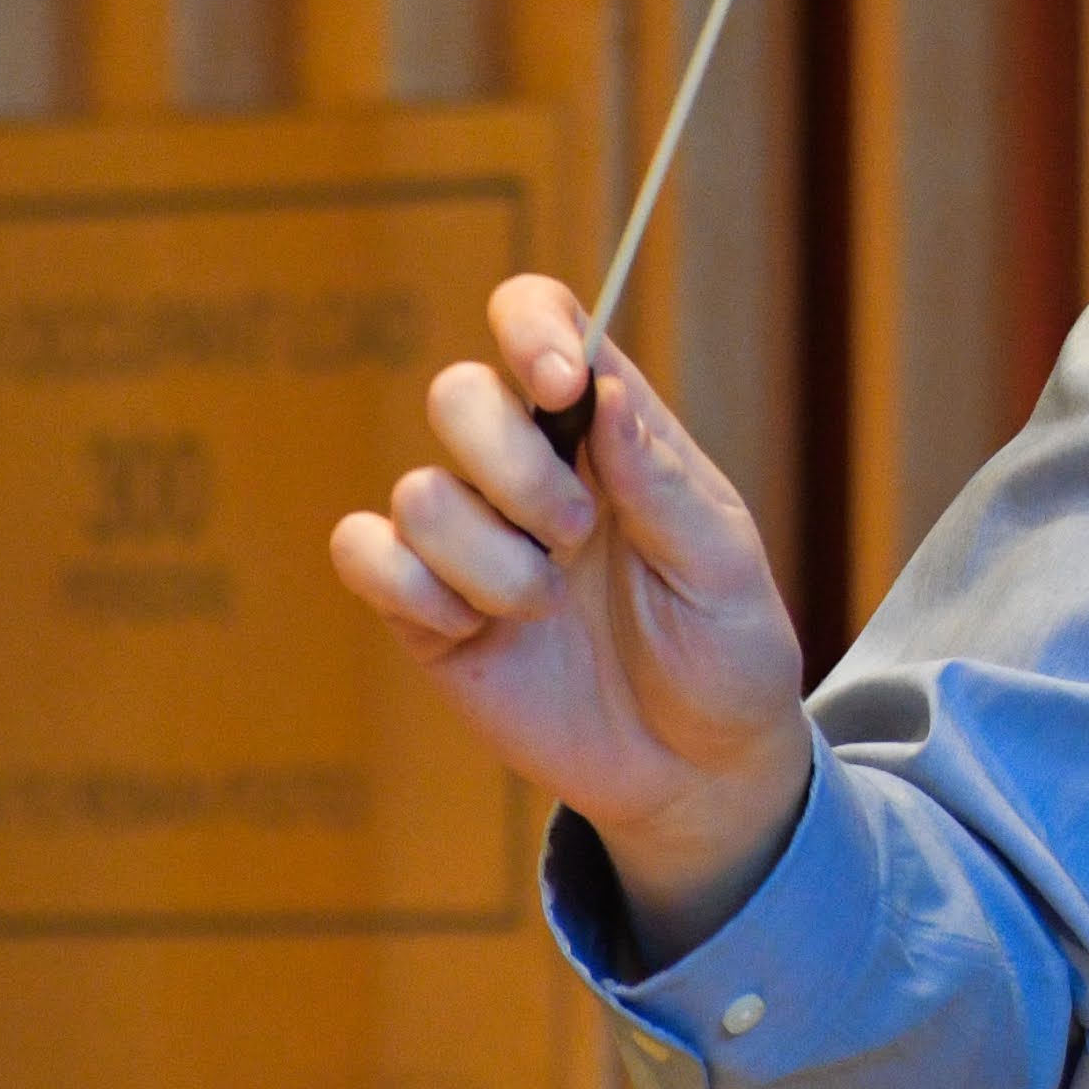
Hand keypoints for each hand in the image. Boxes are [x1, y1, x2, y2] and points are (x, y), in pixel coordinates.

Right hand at [328, 274, 818, 959]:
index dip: (529, 326)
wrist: (693, 770)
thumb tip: (601, 392)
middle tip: (577, 535)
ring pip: (417, 491)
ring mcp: (469, 537)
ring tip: (548, 606)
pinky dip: (415, 592)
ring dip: (489, 560)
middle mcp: (526, 466)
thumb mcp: (721, 565)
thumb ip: (657, 480)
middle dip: (514, 470)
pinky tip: (474, 631)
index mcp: (606, 427)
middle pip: (457, 393)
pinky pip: (363, 555)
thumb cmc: (726, 650)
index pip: (538, 318)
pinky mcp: (422, 610)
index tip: (559, 384)